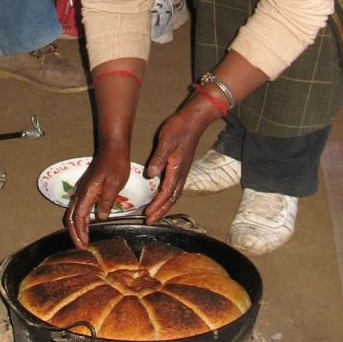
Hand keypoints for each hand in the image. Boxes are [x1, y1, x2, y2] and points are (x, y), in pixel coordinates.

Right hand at [64, 148, 130, 248]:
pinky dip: (80, 219)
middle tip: (81, 246)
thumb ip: (106, 201)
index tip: (84, 245)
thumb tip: (101, 217)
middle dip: (74, 233)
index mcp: (87, 192)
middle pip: (71, 217)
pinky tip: (87, 224)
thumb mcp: (114, 184)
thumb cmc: (115, 164)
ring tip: (83, 239)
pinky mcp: (87, 188)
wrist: (113, 148)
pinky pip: (78, 207)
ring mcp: (83, 190)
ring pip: (73, 212)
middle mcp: (81, 192)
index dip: (80, 232)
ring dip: (76, 227)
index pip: (78, 217)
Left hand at [142, 106, 207, 222]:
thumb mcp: (166, 142)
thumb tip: (151, 174)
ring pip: (174, 195)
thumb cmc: (180, 129)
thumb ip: (158, 158)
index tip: (147, 215)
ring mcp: (182, 171)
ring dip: (164, 206)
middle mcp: (181, 174)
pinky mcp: (181, 167)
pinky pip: (175, 188)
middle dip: (161, 211)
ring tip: (154, 214)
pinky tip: (161, 196)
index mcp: (177, 169)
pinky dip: (168, 197)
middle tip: (149, 221)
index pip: (166, 194)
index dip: (157, 206)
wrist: (194, 121)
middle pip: (171, 199)